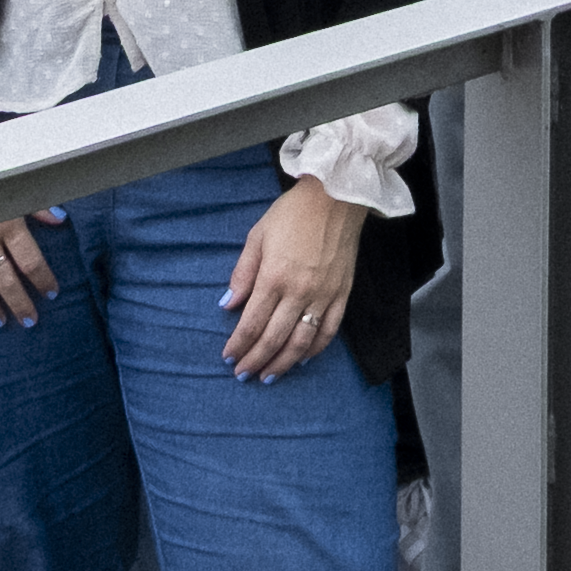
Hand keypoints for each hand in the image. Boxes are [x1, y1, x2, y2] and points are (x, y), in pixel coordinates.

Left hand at [220, 176, 366, 379]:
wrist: (338, 195)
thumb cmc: (294, 212)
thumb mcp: (258, 235)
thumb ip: (243, 272)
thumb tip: (228, 305)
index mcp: (274, 276)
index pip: (252, 323)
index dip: (238, 345)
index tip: (228, 358)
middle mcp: (299, 291)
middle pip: (274, 338)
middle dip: (255, 360)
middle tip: (243, 374)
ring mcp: (324, 294)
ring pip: (301, 341)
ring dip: (283, 363)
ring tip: (269, 376)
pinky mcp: (343, 293)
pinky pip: (329, 330)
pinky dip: (316, 349)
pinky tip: (303, 358)